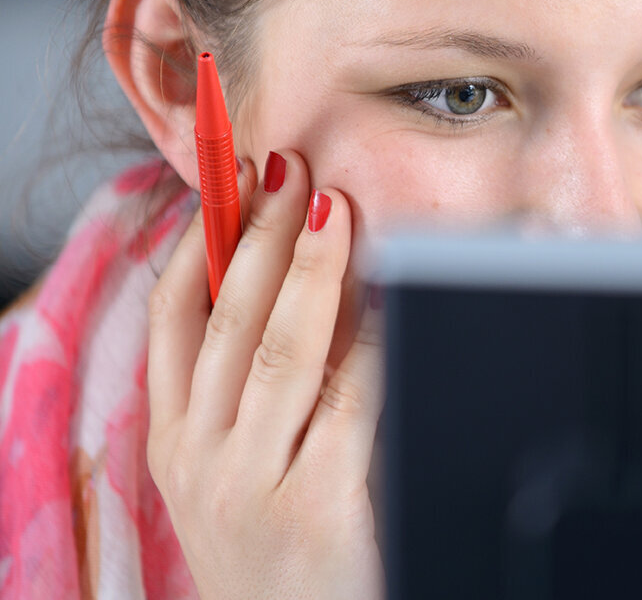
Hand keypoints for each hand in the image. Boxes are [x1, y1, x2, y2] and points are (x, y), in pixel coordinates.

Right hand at [147, 150, 383, 599]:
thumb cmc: (284, 552)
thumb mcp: (240, 473)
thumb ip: (253, 391)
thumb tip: (299, 280)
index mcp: (177, 444)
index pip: (172, 321)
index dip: (199, 243)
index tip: (230, 185)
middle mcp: (202, 460)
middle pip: (230, 319)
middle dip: (261, 234)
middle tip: (292, 168)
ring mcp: (253, 484)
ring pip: (283, 348)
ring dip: (311, 267)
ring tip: (333, 205)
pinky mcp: (317, 505)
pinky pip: (351, 398)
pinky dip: (371, 338)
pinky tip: (392, 295)